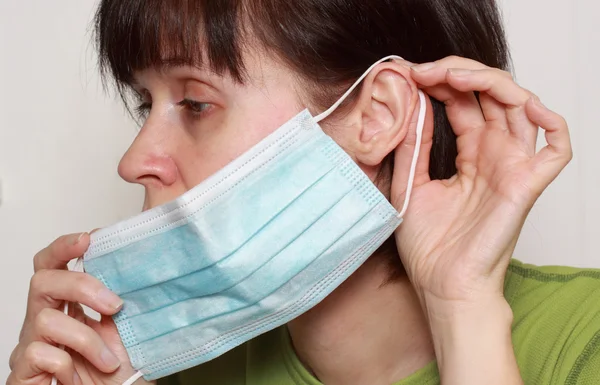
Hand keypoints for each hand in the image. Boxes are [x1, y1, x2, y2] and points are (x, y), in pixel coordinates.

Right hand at [7, 233, 149, 384]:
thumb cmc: (118, 372)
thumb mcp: (128, 329)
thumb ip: (126, 300)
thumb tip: (148, 267)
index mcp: (69, 305)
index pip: (54, 264)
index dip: (66, 247)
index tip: (90, 239)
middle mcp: (45, 319)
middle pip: (42, 280)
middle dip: (81, 285)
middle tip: (115, 305)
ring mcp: (32, 344)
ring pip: (47, 319)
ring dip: (88, 340)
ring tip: (110, 361)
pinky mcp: (24, 370)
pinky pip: (42, 353)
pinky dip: (69, 364)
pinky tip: (79, 377)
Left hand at [392, 56, 571, 304]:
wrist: (442, 286)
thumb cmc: (429, 247)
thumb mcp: (410, 185)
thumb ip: (414, 146)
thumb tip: (413, 102)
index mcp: (469, 155)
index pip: (464, 102)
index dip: (442, 82)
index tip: (411, 74)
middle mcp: (494, 155)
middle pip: (491, 95)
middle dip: (460, 73)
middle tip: (426, 70)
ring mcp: (513, 167)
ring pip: (519, 106)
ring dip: (490, 82)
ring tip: (452, 76)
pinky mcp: (526, 184)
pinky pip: (556, 147)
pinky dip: (549, 119)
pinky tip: (518, 102)